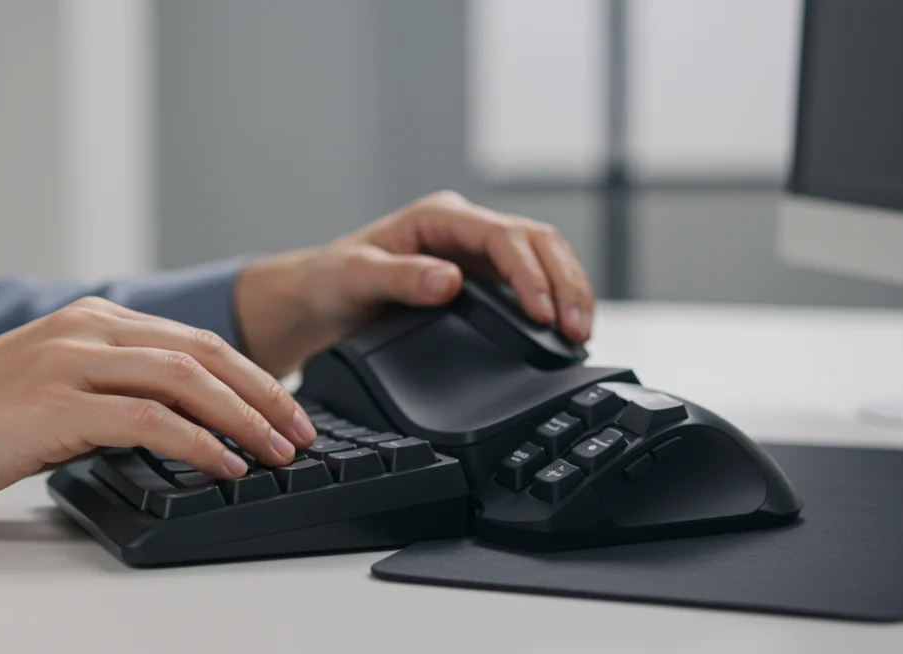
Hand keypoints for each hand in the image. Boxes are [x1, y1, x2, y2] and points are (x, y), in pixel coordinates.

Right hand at [0, 298, 317, 526]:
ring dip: (244, 419)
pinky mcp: (56, 404)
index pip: (194, 342)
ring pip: (187, 380)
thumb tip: (174, 426)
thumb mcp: (52, 388)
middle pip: (205, 354)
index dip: (251, 376)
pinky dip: (198, 444)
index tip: (286, 409)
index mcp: (92, 321)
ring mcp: (73, 362)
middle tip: (301, 432)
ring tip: (279, 454)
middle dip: (265, 395)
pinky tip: (224, 466)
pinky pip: (150, 420)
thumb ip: (110, 392)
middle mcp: (89, 330)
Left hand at [236, 190, 594, 375]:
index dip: (529, 273)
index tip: (541, 312)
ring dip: (568, 293)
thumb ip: (400, 278)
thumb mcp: (356, 278)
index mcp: (439, 217)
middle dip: (565, 283)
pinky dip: (554, 304)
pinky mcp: (482, 279)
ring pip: (544, 259)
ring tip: (580, 335)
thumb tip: (449, 281)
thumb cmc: (334, 280)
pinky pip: (532, 283)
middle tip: (577, 329)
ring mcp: (477, 253)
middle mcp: (465, 229)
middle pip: (538, 242)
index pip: (504, 235)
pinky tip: (564, 332)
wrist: (322, 297)